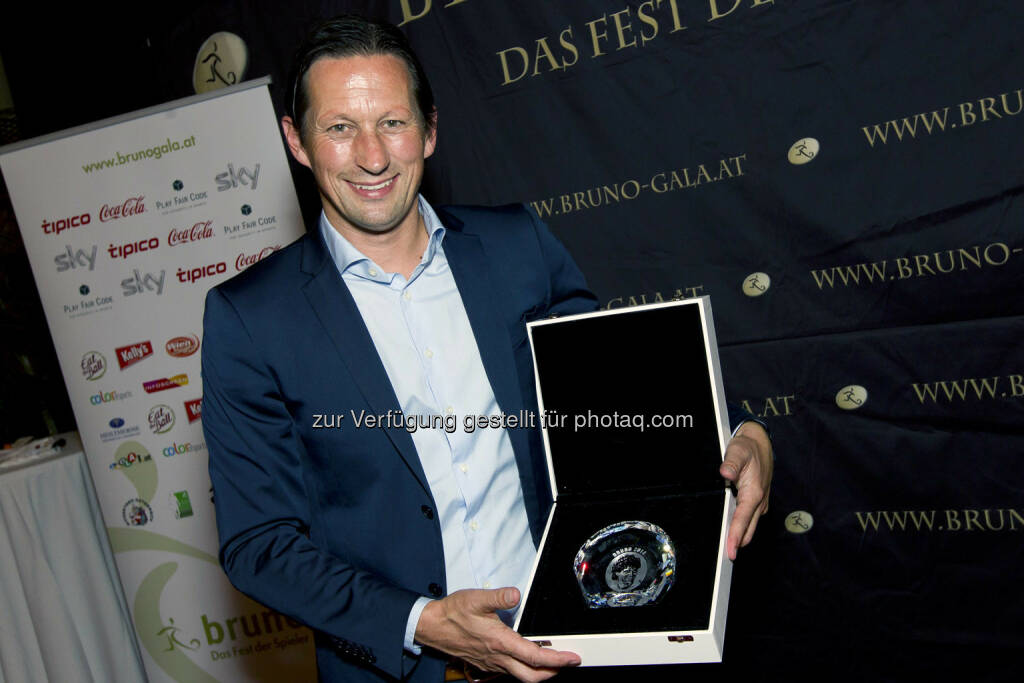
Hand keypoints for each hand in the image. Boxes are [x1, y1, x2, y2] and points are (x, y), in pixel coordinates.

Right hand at [415, 587, 580, 681]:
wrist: (433, 626)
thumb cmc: (453, 613)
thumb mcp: (475, 599)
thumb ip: (498, 597)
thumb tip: (515, 594)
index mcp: (500, 642)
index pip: (535, 657)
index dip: (557, 660)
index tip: (572, 658)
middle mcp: (497, 657)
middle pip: (531, 676)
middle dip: (552, 672)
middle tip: (567, 663)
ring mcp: (491, 662)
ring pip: (520, 676)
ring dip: (539, 671)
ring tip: (552, 661)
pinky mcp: (485, 662)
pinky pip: (509, 671)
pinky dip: (523, 668)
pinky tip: (525, 657)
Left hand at [720, 421, 772, 559]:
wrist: (760, 443)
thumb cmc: (748, 448)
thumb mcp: (738, 451)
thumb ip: (731, 463)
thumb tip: (725, 474)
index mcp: (754, 493)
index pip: (742, 520)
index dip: (735, 537)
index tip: (730, 552)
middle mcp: (759, 502)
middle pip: (747, 530)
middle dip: (737, 544)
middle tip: (723, 558)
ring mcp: (759, 504)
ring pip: (749, 527)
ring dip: (738, 537)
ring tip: (724, 548)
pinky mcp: (756, 503)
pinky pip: (748, 520)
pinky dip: (740, 527)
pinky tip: (729, 531)